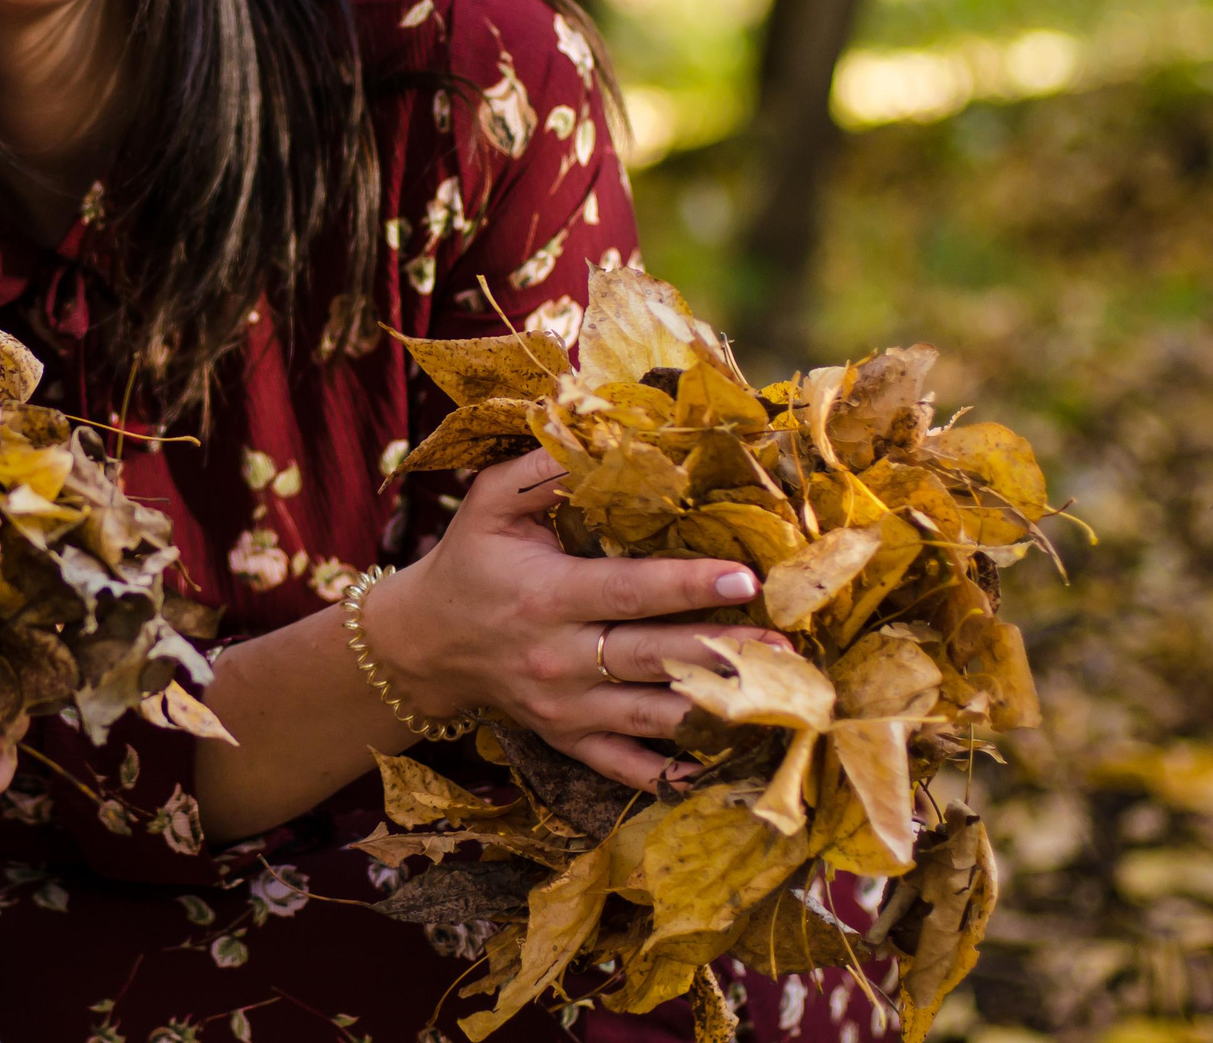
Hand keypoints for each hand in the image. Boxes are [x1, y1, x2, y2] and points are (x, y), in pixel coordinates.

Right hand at [365, 448, 792, 790]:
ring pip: (652, 717)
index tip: (746, 578)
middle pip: (654, 658)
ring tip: (779, 699)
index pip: (628, 593)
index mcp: (545, 596)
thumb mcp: (491, 502)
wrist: (422, 642)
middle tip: (789, 644)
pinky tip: (719, 769)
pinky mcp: (566, 739)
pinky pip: (624, 767)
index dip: (688, 586)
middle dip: (724, 651)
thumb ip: (545, 470)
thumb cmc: (470, 561)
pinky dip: (670, 773)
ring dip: (717, 710)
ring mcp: (564, 708)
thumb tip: (609, 438)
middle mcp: (557, 658)